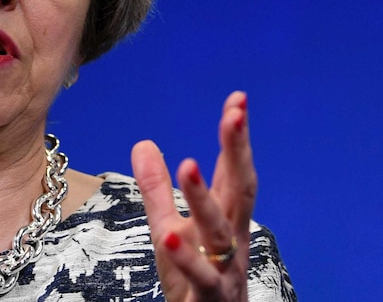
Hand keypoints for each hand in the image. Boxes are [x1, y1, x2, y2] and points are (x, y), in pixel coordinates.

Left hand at [131, 91, 254, 301]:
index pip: (232, 172)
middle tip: (233, 115)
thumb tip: (143, 143)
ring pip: (219, 231)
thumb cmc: (194, 279)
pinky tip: (171, 238)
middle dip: (238, 151)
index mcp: (224, 219)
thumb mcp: (170, 228)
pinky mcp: (211, 298)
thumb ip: (157, 190)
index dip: (235, 138)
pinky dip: (187, 258)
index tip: (237, 101)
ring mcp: (225, 269)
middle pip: (239, 190)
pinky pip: (201, 278)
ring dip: (204, 197)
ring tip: (188, 164)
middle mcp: (231, 239)